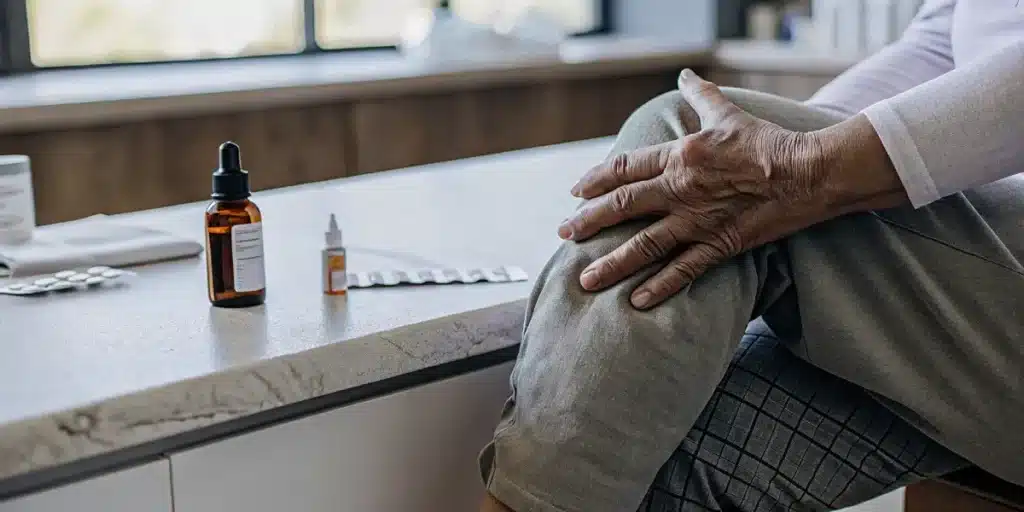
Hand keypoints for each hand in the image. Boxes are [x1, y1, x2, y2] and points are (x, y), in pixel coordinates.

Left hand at [558, 69, 831, 308]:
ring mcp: (697, 220)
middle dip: (589, 221)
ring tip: (586, 279)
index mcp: (680, 157)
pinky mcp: (720, 244)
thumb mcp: (728, 114)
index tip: (576, 192)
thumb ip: (701, 97)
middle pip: (623, 207)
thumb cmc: (768, 142)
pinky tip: (637, 301)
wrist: (809, 172)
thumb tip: (684, 76)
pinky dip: (659, 287)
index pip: (625, 169)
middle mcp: (680, 189)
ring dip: (612, 263)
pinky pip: (683, 270)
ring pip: (644, 244)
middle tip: (565, 234)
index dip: (596, 180)